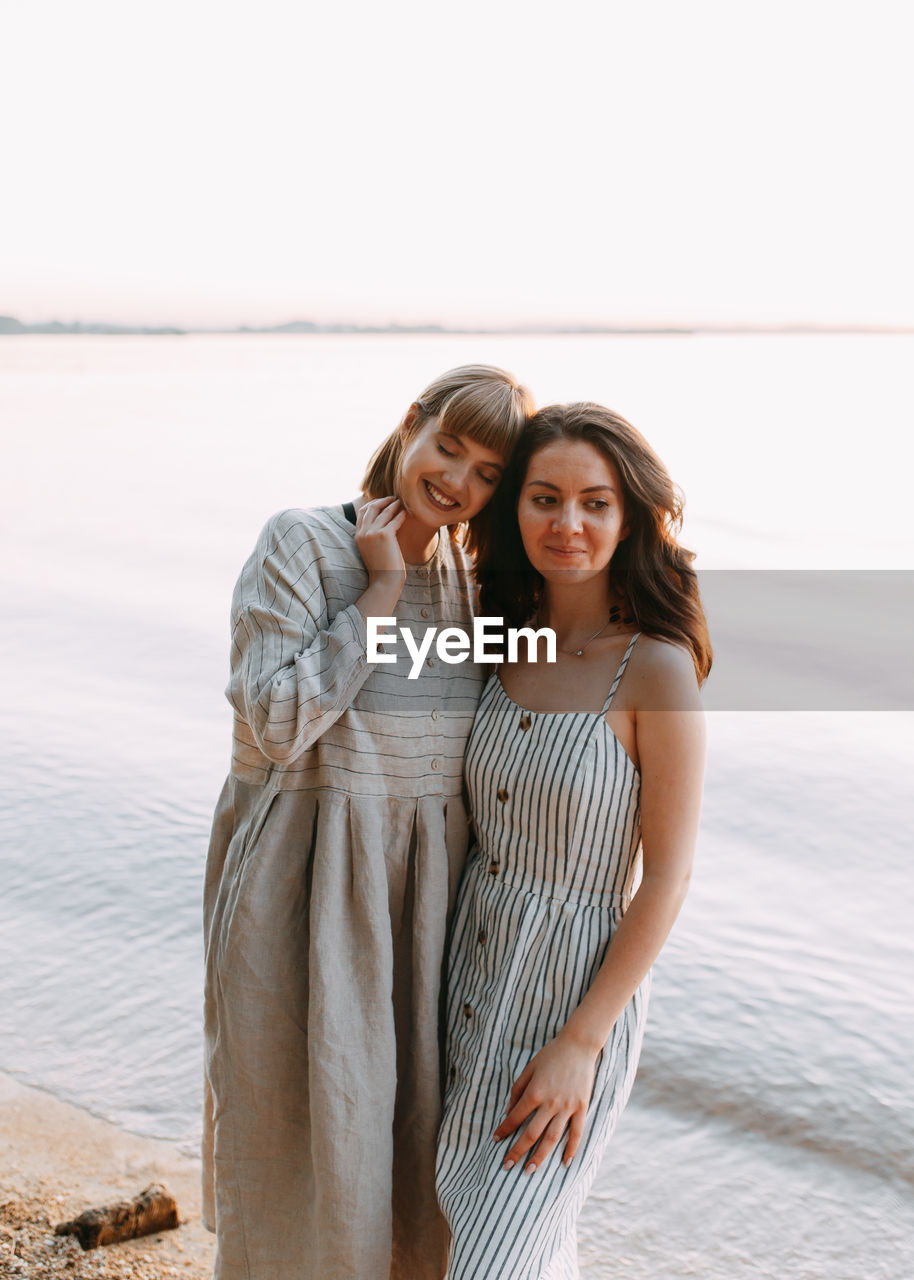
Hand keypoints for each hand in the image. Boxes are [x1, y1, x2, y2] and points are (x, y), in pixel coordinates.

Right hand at [355, 496, 406, 578]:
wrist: (384, 581)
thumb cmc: (381, 569)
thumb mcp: (371, 550)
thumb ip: (372, 537)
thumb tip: (382, 526)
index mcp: (357, 536)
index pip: (362, 512)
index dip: (373, 504)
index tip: (383, 502)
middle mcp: (363, 532)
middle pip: (371, 507)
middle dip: (383, 500)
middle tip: (393, 499)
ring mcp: (373, 533)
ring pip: (384, 512)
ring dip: (394, 505)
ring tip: (401, 503)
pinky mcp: (385, 535)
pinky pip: (394, 520)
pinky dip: (401, 514)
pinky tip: (406, 513)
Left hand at [493, 1031, 599, 1173]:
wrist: (578, 1045)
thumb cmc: (551, 1055)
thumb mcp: (529, 1068)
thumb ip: (517, 1090)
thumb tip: (509, 1111)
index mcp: (535, 1092)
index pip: (515, 1118)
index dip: (504, 1130)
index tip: (496, 1140)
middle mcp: (550, 1103)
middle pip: (531, 1134)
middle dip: (517, 1151)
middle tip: (507, 1166)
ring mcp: (567, 1107)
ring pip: (552, 1138)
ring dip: (540, 1157)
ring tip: (529, 1170)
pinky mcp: (581, 1107)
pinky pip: (576, 1132)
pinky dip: (571, 1149)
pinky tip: (564, 1163)